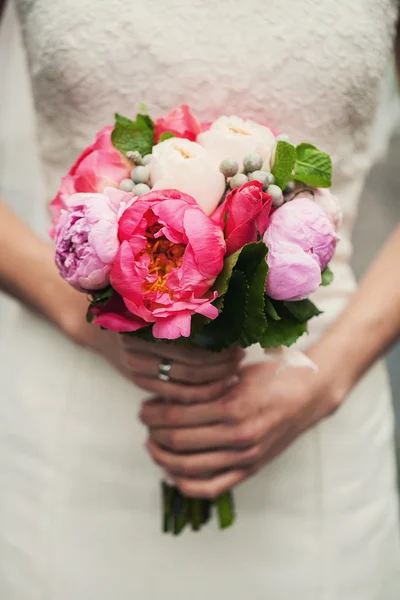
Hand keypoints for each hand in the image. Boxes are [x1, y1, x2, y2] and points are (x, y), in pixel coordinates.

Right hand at [83, 324, 242, 400]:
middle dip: (221, 364)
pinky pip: (176, 395)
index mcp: (146, 321)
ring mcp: (135, 366)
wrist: (114, 324)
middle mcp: (135, 346)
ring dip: (215, 381)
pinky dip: (201, 393)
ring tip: (235, 372)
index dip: (219, 347)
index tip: (240, 343)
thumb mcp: (168, 302)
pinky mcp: (139, 381)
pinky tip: (220, 385)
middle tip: (241, 357)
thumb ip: (191, 310)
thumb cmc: (151, 308)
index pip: (191, 344)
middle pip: (190, 366)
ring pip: (185, 385)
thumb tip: (234, 314)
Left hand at [140, 361, 343, 498]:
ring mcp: (245, 456)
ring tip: (152, 444)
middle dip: (153, 432)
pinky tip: (171, 472)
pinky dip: (186, 484)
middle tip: (145, 422)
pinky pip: (212, 487)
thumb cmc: (271, 376)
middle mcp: (237, 435)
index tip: (144, 407)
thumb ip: (204, 384)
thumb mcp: (236, 371)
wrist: (309, 393)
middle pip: (177, 441)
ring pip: (189, 466)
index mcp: (231, 405)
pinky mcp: (250, 468)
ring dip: (163, 457)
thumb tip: (167, 394)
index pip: (176, 416)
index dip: (153, 413)